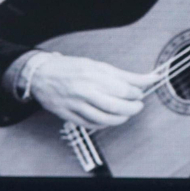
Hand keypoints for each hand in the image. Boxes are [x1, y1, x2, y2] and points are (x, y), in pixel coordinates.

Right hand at [29, 55, 158, 128]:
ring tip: (126, 113)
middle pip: (116, 105)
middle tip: (137, 105)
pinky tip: (109, 119)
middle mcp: (84, 89)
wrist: (39, 75)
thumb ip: (124, 75)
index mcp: (93, 74)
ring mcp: (76, 104)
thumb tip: (150, 79)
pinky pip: (92, 125)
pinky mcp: (68, 115)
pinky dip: (105, 124)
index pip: (123, 89)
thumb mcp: (97, 65)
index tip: (140, 93)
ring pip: (105, 119)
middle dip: (133, 108)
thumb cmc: (70, 68)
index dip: (136, 93)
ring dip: (121, 119)